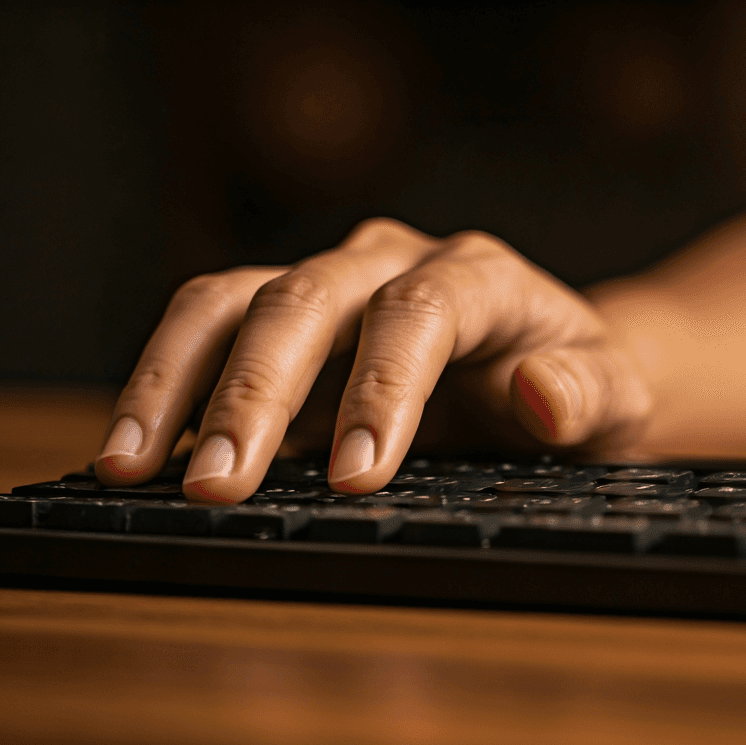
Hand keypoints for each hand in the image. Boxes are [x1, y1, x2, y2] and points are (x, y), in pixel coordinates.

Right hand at [93, 218, 652, 502]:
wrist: (550, 372)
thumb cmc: (581, 385)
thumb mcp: (617, 399)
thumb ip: (588, 393)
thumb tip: (540, 396)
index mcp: (481, 276)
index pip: (421, 310)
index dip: (384, 386)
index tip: (358, 474)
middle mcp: (393, 261)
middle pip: (306, 300)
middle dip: (256, 394)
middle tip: (218, 483)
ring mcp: (331, 283)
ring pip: (231, 300)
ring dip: (175, 379)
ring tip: (128, 464)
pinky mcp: (284, 319)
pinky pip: (210, 333)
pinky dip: (165, 386)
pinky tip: (135, 451)